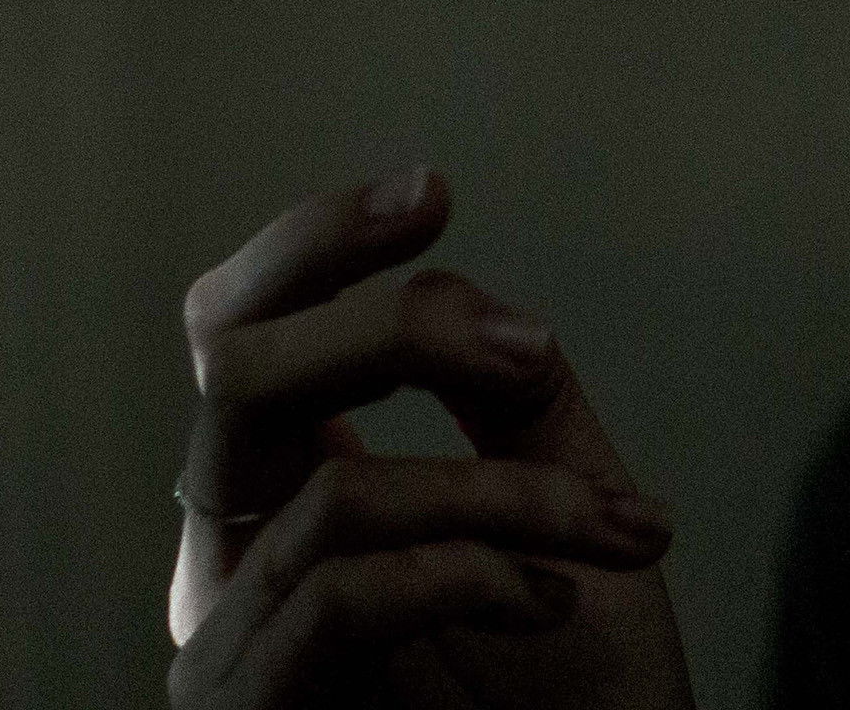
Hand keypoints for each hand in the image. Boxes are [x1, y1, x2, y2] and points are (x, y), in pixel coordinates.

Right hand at [166, 170, 694, 709]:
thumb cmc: (581, 704)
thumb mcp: (566, 514)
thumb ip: (514, 406)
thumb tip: (482, 307)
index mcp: (286, 496)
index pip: (235, 332)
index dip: (312, 247)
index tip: (433, 192)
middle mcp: (231, 562)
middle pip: (235, 373)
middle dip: (396, 332)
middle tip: (532, 359)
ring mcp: (230, 648)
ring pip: (340, 491)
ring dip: (511, 497)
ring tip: (619, 537)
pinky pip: (340, 591)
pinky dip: (472, 572)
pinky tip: (552, 605)